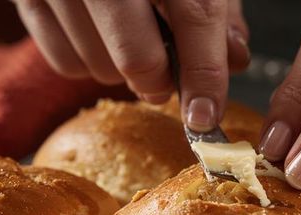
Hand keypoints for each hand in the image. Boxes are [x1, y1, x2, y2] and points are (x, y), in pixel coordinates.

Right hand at [13, 0, 249, 130]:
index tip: (205, 117)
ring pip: (101, 69)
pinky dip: (89, 62)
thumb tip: (235, 61)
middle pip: (139, 61)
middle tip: (165, 74)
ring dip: (123, 72)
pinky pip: (65, 64)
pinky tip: (97, 35)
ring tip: (127, 39)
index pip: (196, 20)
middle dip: (160, 82)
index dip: (205, 78)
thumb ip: (219, 11)